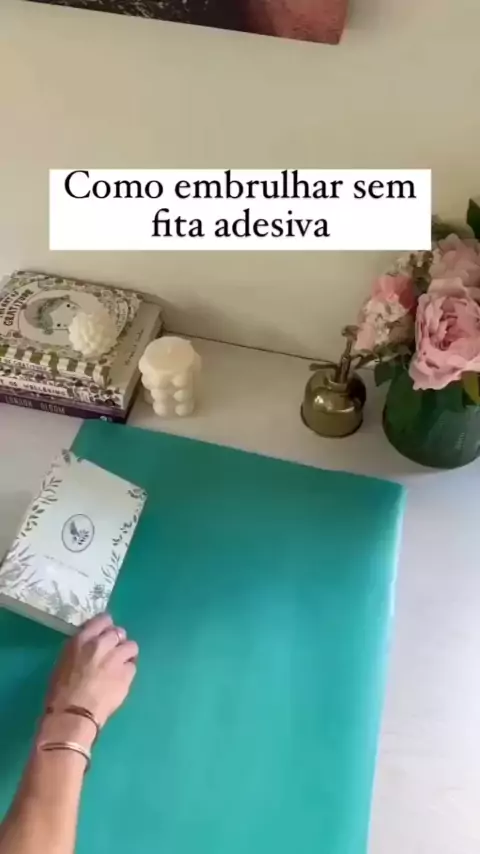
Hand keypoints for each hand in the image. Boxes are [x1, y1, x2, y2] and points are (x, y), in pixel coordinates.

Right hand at [46, 614, 138, 728]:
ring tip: (120, 666)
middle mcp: (102, 644)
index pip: (102, 620)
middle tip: (112, 653)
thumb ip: (80, 650)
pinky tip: (120, 680)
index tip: (105, 634)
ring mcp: (116, 659)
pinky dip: (128, 671)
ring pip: (131, 646)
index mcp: (82, 640)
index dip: (106, 627)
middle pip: (119, 632)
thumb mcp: (64, 662)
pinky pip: (133, 667)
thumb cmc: (60, 692)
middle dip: (117, 641)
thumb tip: (90, 648)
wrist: (72, 715)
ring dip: (126, 654)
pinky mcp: (127, 674)